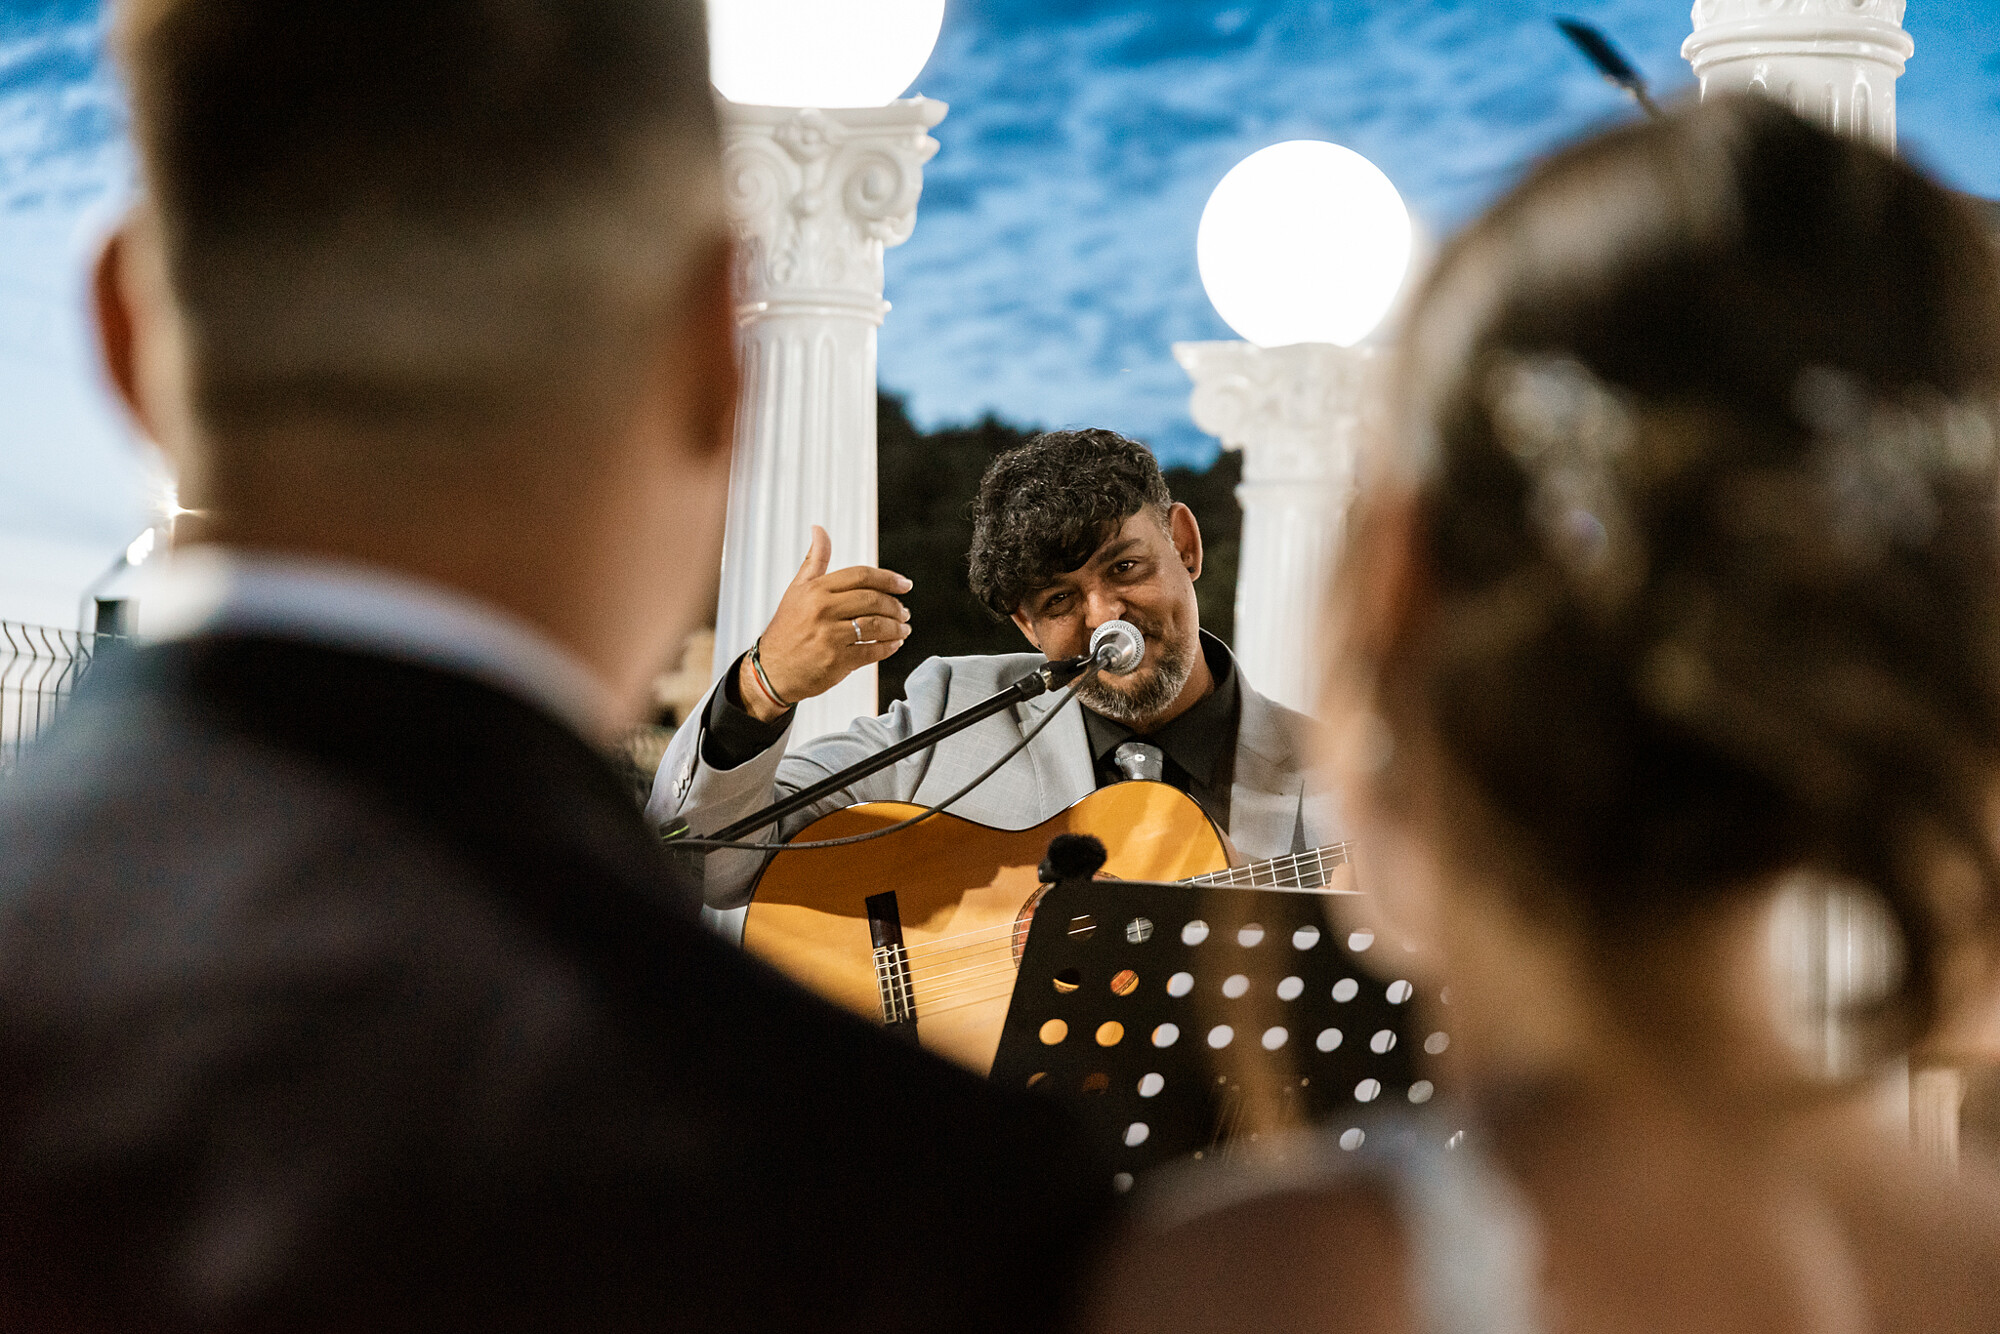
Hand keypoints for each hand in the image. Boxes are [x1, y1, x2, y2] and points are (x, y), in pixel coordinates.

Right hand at [739, 526, 911, 721]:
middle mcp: (822, 611)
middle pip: (873, 600)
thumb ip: (814, 560)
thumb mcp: (796, 590)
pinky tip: (894, 644)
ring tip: (903, 628)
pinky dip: (889, 647)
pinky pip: (873, 651)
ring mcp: (830, 637)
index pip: (861, 576)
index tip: (904, 584)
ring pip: (877, 626)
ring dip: (897, 628)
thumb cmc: (786, 629)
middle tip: (904, 611)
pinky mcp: (837, 661)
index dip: (888, 578)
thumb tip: (819, 529)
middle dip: (895, 606)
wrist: (772, 671)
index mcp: (816, 590)